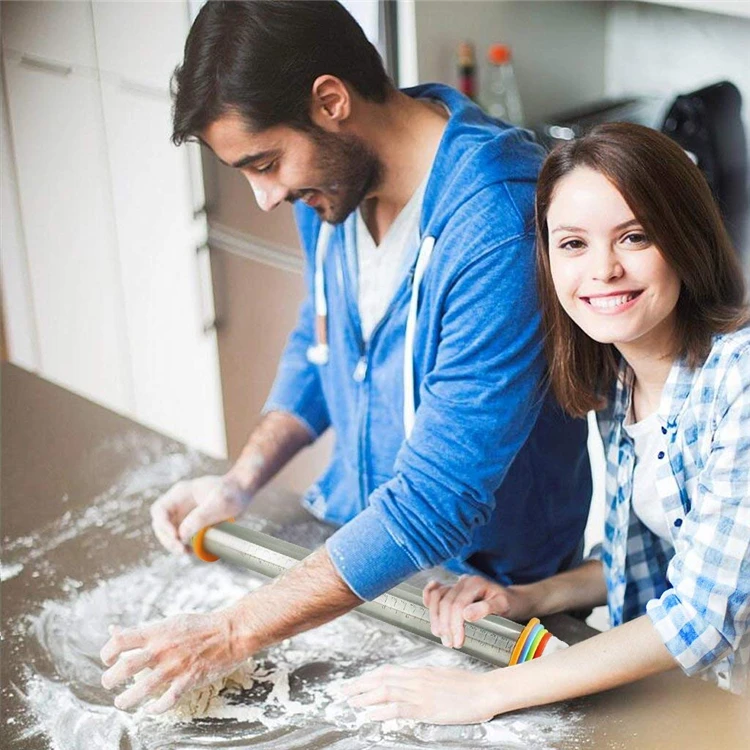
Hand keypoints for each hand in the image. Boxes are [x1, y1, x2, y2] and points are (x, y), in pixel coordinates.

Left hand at [100, 610, 248, 713]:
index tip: (108, 659)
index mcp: (157, 632)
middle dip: (110, 679)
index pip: (121, 640)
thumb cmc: (200, 626)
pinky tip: (150, 709)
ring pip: (142, 688)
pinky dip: (155, 708)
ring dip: (126, 699)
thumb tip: (113, 631)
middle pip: (125, 667)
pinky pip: (167, 700)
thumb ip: (142, 631)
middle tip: (109, 683)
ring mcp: (175, 666)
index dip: (107, 652)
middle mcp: (162, 649)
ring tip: (121, 702)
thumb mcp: (170, 622)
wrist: (231, 631)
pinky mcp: (189, 679)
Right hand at [150, 474, 250, 553]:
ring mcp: (184, 513)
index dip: (163, 525)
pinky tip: (193, 551)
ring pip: (169, 532)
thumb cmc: (233, 492)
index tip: (176, 537)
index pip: (160, 510)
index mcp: (181, 493)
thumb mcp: (219, 503)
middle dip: (168, 539)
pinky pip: (182, 536)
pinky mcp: (192, 523)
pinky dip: (184, 545)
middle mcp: (179, 503)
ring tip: (187, 552)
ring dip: (174, 544)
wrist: (244, 489)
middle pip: (161, 524)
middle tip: (181, 550)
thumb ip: (200, 517)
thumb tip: (181, 535)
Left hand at [342, 665, 496, 723]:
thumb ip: (424, 680)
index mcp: (420, 672)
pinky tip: (371, 716)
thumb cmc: (468, 685)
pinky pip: (399, 708)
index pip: (388, 672)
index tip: (356, 682)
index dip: (369, 677)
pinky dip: (383, 712)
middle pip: (381, 679)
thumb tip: (411, 683)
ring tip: (351, 702)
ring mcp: (421, 692)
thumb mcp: (442, 677)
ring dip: (365, 697)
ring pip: (386, 691)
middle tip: (343, 691)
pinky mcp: (427, 707)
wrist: (484, 690)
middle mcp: (416, 679)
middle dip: (360, 685)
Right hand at [423, 575, 534, 648]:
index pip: (457, 605)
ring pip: (437, 597)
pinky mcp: (453, 589)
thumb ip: (486, 608)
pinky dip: (429, 596)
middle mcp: (463, 581)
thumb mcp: (504, 606)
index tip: (458, 642)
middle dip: (445, 625)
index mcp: (475, 583)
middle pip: (446, 603)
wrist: (514, 599)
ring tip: (440, 634)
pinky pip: (436, 590)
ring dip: (435, 617)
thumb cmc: (510, 603)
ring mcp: (457, 584)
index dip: (455, 625)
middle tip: (450, 643)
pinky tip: (427, 605)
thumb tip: (466, 615)